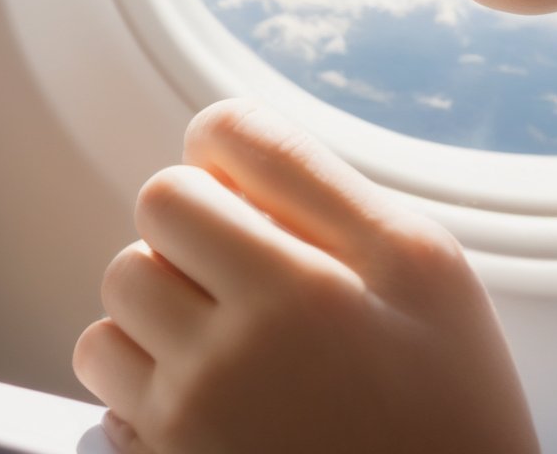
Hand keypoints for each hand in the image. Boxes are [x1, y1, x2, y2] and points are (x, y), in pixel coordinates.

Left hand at [73, 96, 539, 453]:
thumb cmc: (451, 404)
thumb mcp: (424, 266)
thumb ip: (322, 185)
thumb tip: (225, 134)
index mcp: (302, 285)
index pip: (207, 150)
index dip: (228, 158)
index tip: (254, 193)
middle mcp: (234, 351)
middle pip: (153, 219)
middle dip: (196, 228)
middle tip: (254, 270)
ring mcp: (190, 423)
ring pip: (114, 306)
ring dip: (159, 307)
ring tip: (232, 339)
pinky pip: (106, 399)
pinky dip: (143, 387)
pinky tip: (212, 400)